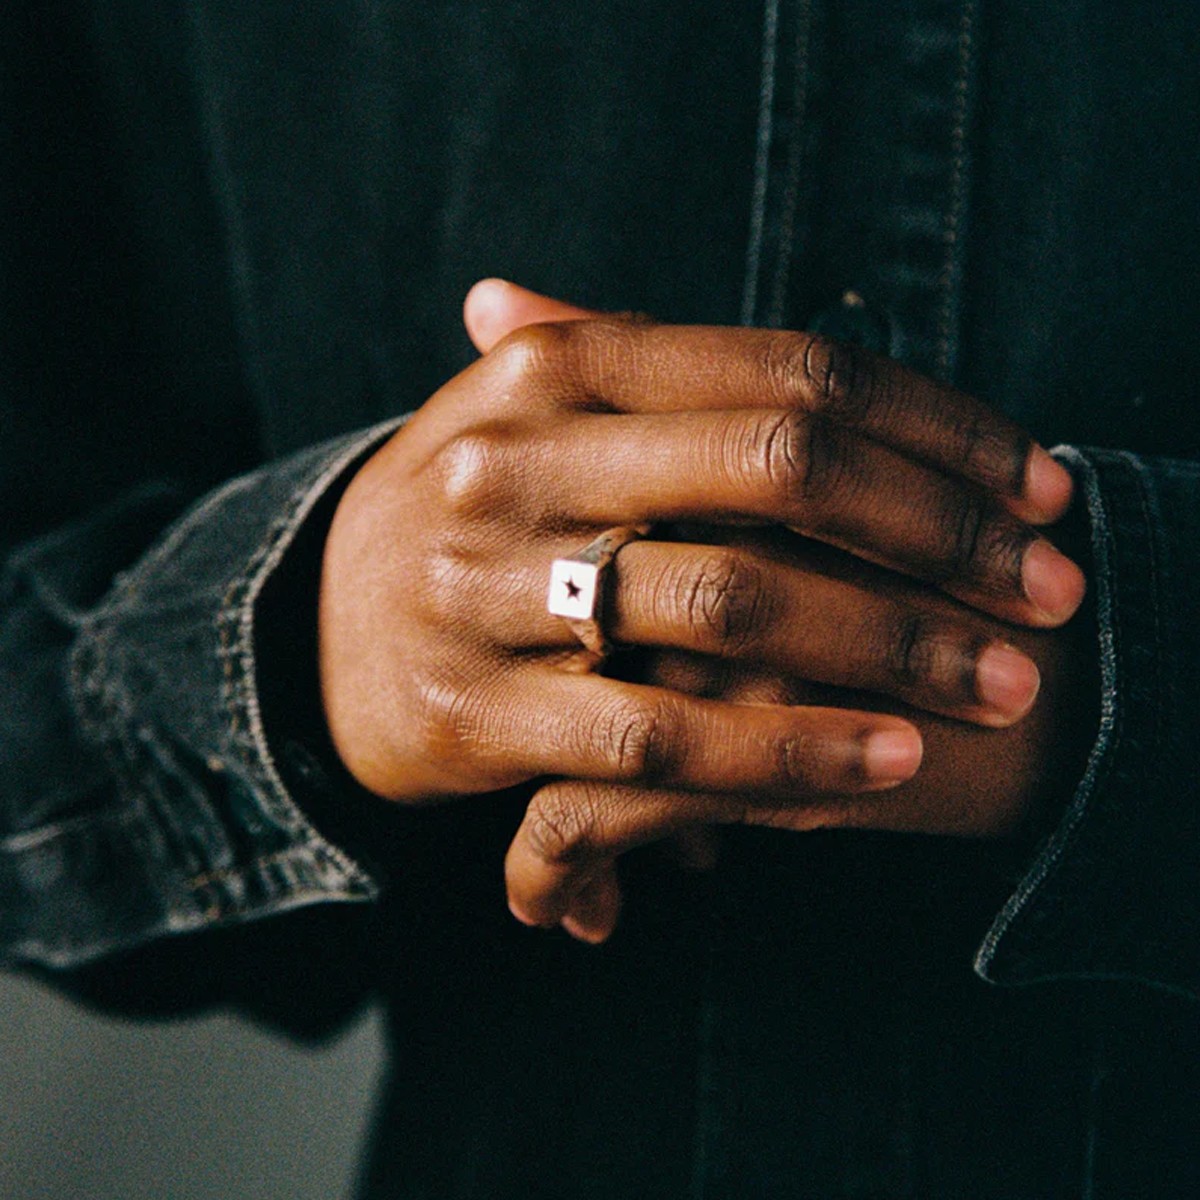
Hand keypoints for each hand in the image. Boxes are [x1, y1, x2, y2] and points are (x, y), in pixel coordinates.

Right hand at [318, 280, 1083, 930]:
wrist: (312, 630)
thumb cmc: (469, 513)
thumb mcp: (534, 411)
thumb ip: (664, 371)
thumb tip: (831, 345)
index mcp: (555, 367)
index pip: (789, 368)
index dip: (936, 423)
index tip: (1035, 486)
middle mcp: (517, 457)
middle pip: (779, 467)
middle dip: (941, 530)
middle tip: (1048, 588)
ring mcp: (486, 585)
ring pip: (729, 600)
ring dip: (890, 643)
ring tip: (992, 682)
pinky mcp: (473, 712)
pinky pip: (661, 731)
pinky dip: (787, 748)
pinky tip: (883, 760)